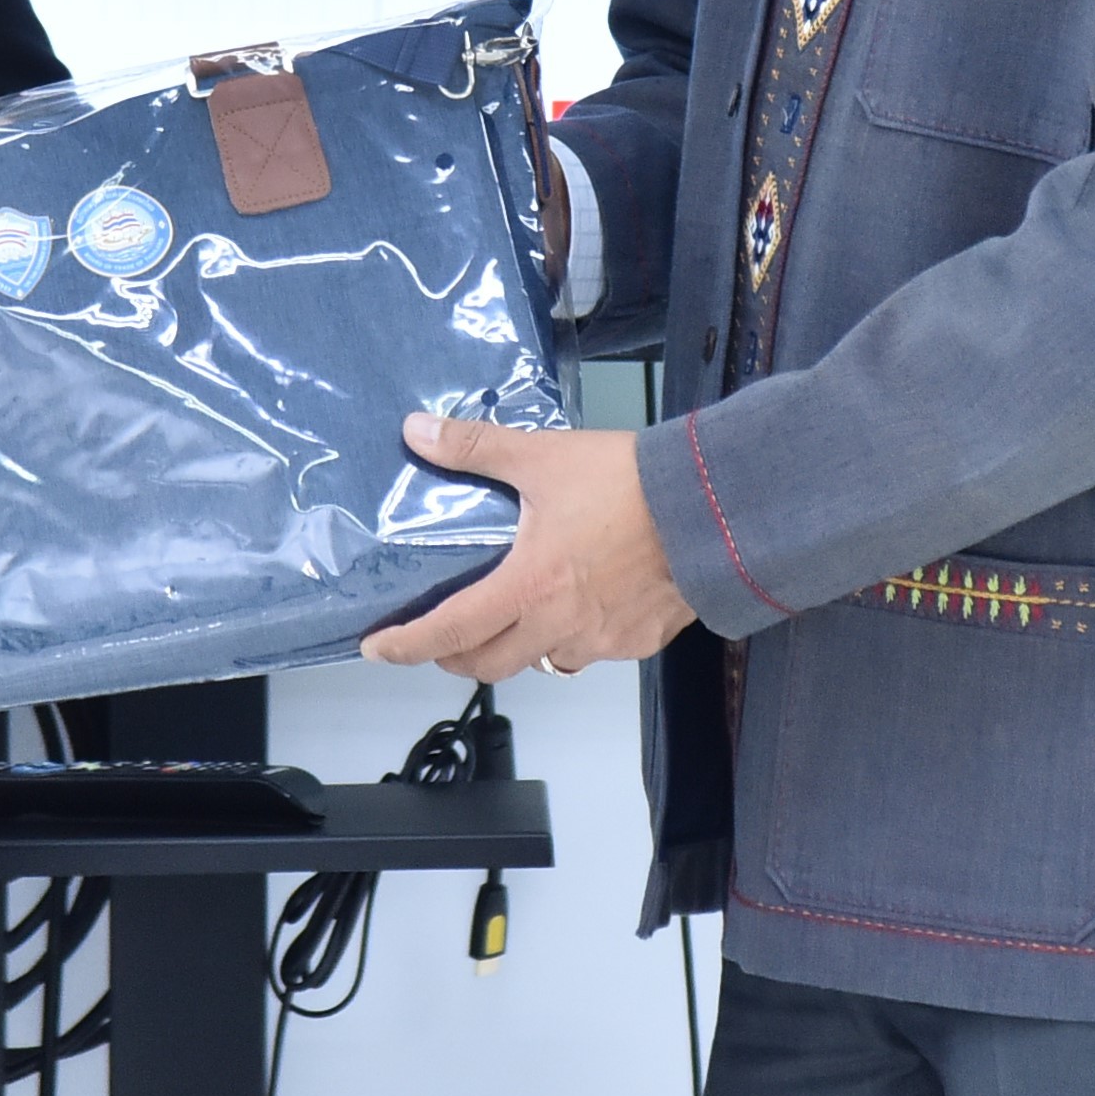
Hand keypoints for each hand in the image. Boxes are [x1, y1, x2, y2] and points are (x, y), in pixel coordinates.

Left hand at [360, 413, 696, 681]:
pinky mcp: (638, 642)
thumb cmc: (629, 485)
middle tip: (439, 638)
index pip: (450, 631)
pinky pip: (589, 653)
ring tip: (506, 620)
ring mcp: (601, 641)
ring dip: (513, 649)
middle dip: (454, 656)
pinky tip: (573, 609)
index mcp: (527, 586)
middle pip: (488, 664)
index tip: (379, 649)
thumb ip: (476, 448)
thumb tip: (417, 431)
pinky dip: (569, 640)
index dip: (407, 646)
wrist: (715, 509)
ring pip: (540, 663)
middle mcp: (558, 626)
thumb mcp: (543, 457)